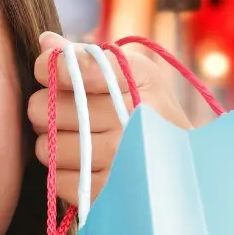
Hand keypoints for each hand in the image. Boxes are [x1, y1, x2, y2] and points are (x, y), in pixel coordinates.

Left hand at [28, 32, 190, 208]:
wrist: (189, 168)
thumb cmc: (151, 113)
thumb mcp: (133, 75)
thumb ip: (87, 57)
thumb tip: (45, 41)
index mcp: (140, 79)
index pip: (71, 67)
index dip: (50, 66)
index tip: (50, 70)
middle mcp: (131, 119)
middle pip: (44, 107)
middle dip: (46, 108)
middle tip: (67, 112)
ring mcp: (121, 159)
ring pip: (46, 146)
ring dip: (53, 143)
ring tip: (77, 139)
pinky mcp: (110, 193)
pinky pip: (56, 178)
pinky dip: (64, 172)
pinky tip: (85, 165)